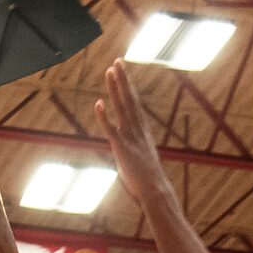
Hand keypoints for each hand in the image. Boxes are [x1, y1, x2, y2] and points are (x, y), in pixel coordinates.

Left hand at [94, 62, 171, 196]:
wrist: (154, 190)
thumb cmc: (147, 178)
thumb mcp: (138, 156)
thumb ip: (130, 146)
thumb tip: (123, 146)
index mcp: (142, 129)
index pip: (133, 102)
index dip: (127, 85)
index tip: (122, 70)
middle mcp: (137, 129)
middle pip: (129, 99)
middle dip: (122, 80)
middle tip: (117, 61)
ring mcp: (130, 137)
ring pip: (122, 108)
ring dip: (115, 89)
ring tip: (109, 71)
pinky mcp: (122, 149)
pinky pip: (112, 130)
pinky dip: (104, 117)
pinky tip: (98, 103)